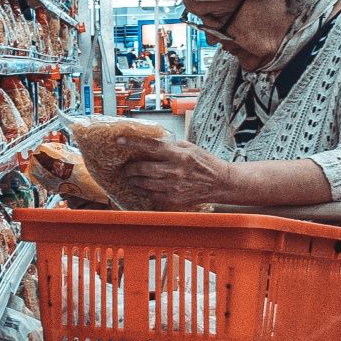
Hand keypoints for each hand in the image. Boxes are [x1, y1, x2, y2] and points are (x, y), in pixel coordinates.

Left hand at [117, 135, 238, 209]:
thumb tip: (151, 144)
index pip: (150, 146)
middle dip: (130, 168)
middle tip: (125, 167)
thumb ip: (170, 146)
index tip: (119, 141)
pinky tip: (141, 188)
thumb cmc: (206, 163)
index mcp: (178, 154)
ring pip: (144, 184)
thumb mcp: (189, 147)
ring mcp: (173, 187)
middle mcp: (174, 171)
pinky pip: (152, 195)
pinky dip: (144, 191)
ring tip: (130, 178)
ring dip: (134, 181)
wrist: (221, 183)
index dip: (133, 143)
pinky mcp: (174, 199)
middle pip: (143, 168)